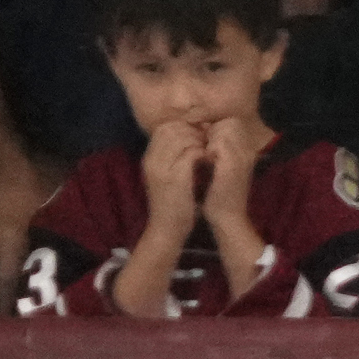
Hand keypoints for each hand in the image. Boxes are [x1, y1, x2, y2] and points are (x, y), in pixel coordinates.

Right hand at [139, 118, 206, 237]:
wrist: (167, 230)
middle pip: (172, 129)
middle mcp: (152, 160)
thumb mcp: (166, 176)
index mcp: (149, 159)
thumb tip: (189, 137)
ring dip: (199, 141)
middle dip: (192, 131)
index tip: (197, 136)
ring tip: (208, 150)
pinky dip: (202, 153)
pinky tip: (209, 160)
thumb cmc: (172, 204)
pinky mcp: (176, 178)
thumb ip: (172, 157)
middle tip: (205, 141)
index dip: (183, 127)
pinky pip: (191, 153)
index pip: (163, 128)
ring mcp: (162, 168)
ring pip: (182, 137)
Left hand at [201, 113, 262, 202]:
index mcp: (247, 150)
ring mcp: (243, 156)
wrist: (227, 218)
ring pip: (226, 128)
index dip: (216, 128)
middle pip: (231, 121)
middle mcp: (249, 150)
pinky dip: (208, 148)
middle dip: (213, 130)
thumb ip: (217, 149)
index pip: (233, 122)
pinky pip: (220, 142)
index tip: (205, 144)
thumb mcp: (221, 168)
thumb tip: (203, 131)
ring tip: (205, 155)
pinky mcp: (234, 164)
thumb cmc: (219, 195)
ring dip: (210, 138)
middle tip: (204, 149)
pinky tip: (205, 162)